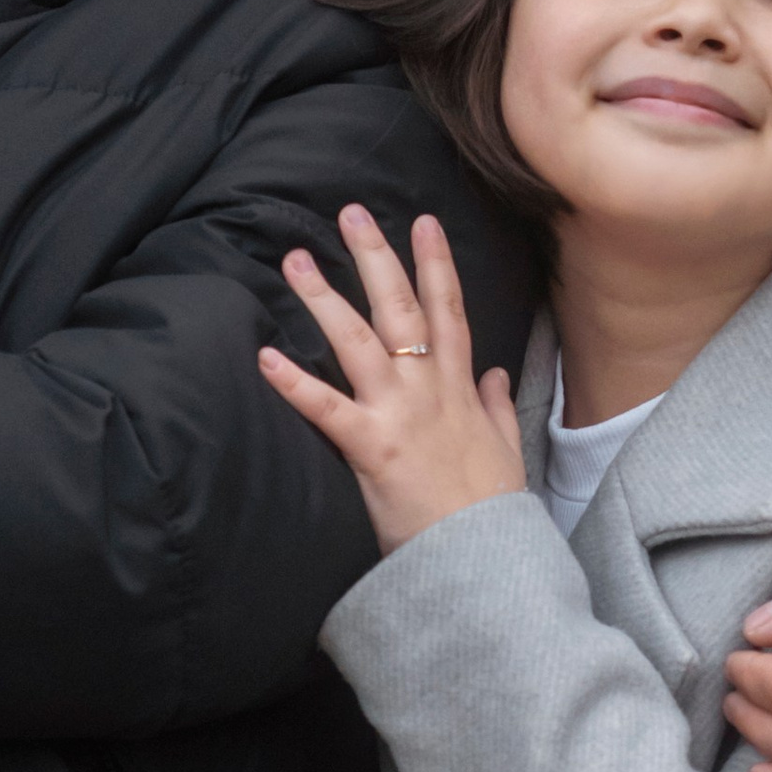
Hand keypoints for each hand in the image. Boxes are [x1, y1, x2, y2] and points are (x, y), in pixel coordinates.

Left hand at [259, 208, 523, 554]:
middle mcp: (428, 390)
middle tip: (351, 212)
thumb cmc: (491, 511)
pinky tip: (265, 356)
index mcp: (460, 389)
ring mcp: (399, 415)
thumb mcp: (506, 449)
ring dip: (324, 298)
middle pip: (401, 309)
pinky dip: (295, 382)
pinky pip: (327, 409)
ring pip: (359, 342)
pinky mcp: (372, 448)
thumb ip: (498, 406)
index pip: (449, 312)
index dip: (436, 264)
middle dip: (376, 257)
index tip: (423, 223)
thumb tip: (497, 373)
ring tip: (296, 260)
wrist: (485, 559)